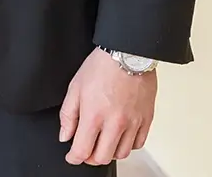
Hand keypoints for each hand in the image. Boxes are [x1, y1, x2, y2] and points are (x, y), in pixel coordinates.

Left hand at [59, 49, 156, 165]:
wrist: (127, 54)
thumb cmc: (101, 67)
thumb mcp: (75, 87)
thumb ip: (68, 115)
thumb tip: (65, 136)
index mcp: (94, 116)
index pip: (83, 150)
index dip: (74, 158)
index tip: (72, 156)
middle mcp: (115, 123)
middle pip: (102, 158)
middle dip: (90, 158)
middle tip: (86, 150)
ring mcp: (133, 123)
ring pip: (121, 154)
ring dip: (109, 152)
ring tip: (102, 142)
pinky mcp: (146, 120)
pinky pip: (138, 144)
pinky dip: (127, 145)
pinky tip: (120, 136)